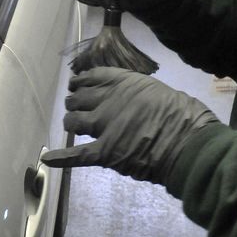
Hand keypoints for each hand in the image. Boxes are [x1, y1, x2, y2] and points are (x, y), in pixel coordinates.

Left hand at [42, 67, 218, 184]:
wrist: (189, 143)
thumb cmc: (185, 117)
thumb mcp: (159, 92)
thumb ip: (138, 94)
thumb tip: (131, 103)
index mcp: (125, 82)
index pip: (93, 77)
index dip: (81, 82)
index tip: (77, 85)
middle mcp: (109, 100)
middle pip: (79, 98)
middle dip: (75, 103)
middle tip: (74, 108)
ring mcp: (105, 126)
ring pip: (74, 122)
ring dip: (71, 123)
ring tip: (70, 125)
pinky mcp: (105, 152)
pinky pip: (77, 155)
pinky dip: (61, 158)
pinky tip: (47, 159)